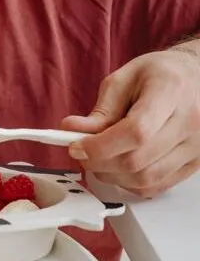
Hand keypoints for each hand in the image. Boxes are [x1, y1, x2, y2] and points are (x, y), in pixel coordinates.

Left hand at [61, 43, 199, 197]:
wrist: (196, 78)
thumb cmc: (161, 74)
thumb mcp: (125, 79)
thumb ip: (101, 109)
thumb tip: (72, 130)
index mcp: (170, 93)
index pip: (136, 132)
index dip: (101, 146)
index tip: (76, 146)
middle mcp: (190, 122)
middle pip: (138, 159)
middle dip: (99, 162)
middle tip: (82, 152)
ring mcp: (196, 147)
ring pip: (146, 179)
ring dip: (113, 176)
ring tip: (99, 159)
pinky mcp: (194, 164)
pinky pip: (157, 186)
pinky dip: (131, 183)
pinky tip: (119, 168)